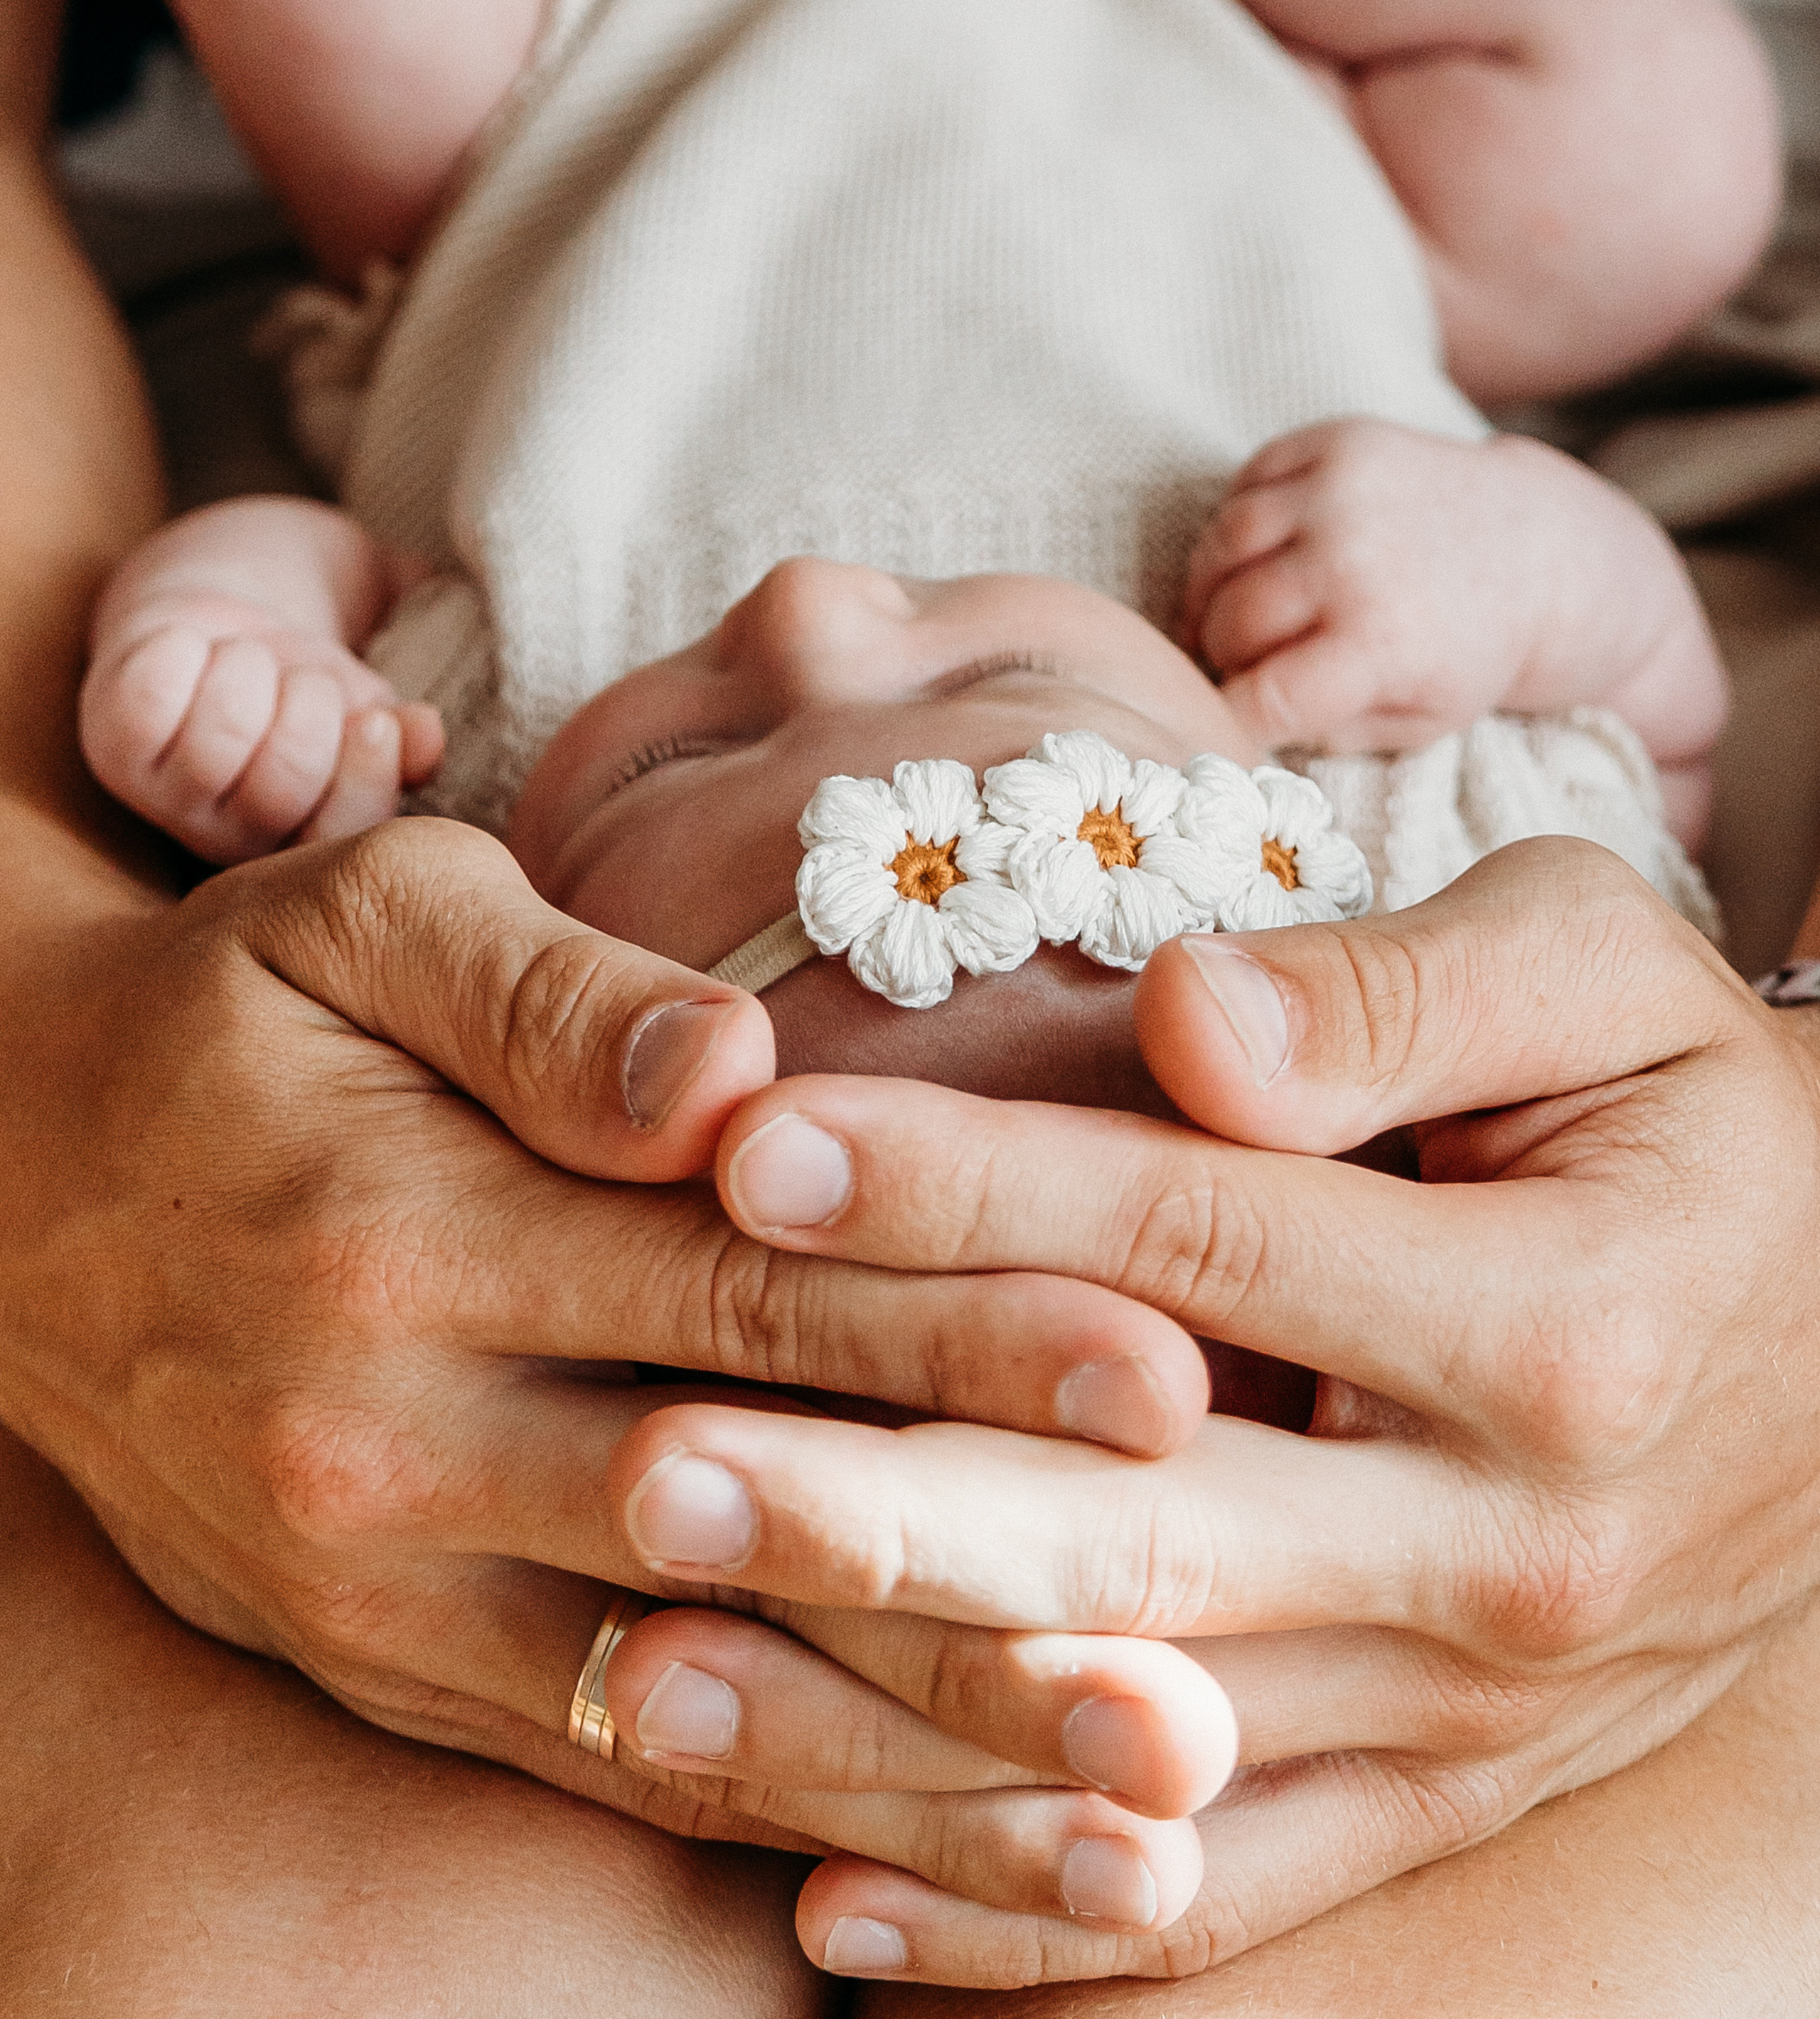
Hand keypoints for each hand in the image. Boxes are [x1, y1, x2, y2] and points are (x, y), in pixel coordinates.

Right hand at [0, 819, 1231, 1933]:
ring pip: (694, 1710)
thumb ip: (546, 991)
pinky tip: (946, 1888)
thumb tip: (735, 1070)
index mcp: (415, 1233)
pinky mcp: (389, 1672)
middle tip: (1211, 1700)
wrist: (15, 1191)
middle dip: (990, 1615)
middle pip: (747, 1532)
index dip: (957, 1336)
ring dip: (922, 1789)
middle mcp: (398, 1444)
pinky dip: (784, 1832)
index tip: (1168, 1375)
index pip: (740, 1294)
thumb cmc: (236, 1017)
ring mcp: (387, 1594)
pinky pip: (605, 1774)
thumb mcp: (357, 917)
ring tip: (1145, 1862)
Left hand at [79, 590, 445, 860]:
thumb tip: (424, 737)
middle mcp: (228, 836)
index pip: (339, 837)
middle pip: (282, 783)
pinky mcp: (112, 743)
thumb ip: (402, 737)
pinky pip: (152, 697)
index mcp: (300, 841)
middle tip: (301, 673)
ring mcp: (164, 795)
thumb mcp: (365, 705)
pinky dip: (184, 650)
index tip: (376, 718)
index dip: (364, 776)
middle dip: (309, 702)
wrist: (217, 621)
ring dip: (249, 669)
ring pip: (220, 736)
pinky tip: (194, 647)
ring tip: (249, 657)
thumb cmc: (301, 677)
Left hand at [679, 841, 1819, 1987]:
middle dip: (868, 1500)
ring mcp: (1472, 1707)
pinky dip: (1027, 1916)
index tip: (750, 1150)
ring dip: (881, 1727)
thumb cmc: (1693, 1115)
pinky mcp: (1446, 1797)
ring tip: (639, 1682)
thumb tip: (1180, 1012)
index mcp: (1553, 1318)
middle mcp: (1508, 1547)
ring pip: (1141, 1742)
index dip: (967, 1189)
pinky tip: (829, 1912)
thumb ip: (1399, 985)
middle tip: (639, 1464)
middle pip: (1142, 1530)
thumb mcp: (1614, 977)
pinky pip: (1224, 1894)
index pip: (1202, 1244)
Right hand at [1178, 418, 1723, 759]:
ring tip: (1234, 611)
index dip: (1230, 717)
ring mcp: (1342, 490)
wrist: (1537, 550)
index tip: (1233, 718)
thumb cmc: (1467, 649)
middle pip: (1229, 622)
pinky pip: (1244, 486)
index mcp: (1380, 644)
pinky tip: (1264, 554)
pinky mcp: (1338, 441)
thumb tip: (1238, 724)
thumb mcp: (1417, 723)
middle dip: (1224, 655)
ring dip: (1213, 590)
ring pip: (1221, 548)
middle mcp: (1354, 560)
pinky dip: (1239, 527)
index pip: (1257, 697)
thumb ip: (1326, 732)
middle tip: (1240, 664)